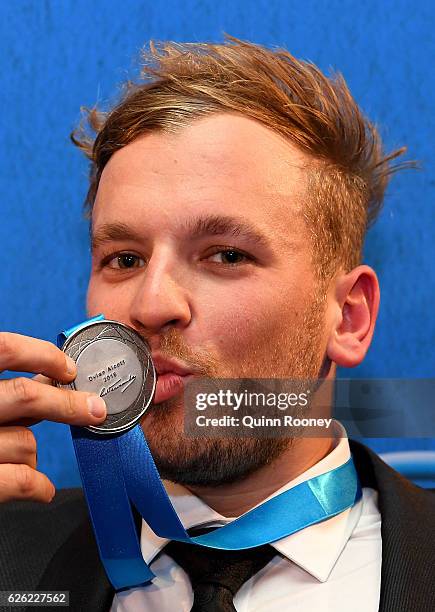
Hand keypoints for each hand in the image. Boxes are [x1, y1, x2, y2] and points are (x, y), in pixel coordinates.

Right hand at [0, 332, 106, 502]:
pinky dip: (39, 486)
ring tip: (19, 459)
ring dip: (32, 453)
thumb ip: (2, 390)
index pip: (3, 348)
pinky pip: (20, 480)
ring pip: (25, 442)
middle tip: (94, 409)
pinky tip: (42, 488)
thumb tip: (52, 376)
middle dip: (67, 404)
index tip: (68, 368)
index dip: (42, 354)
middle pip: (25, 395)